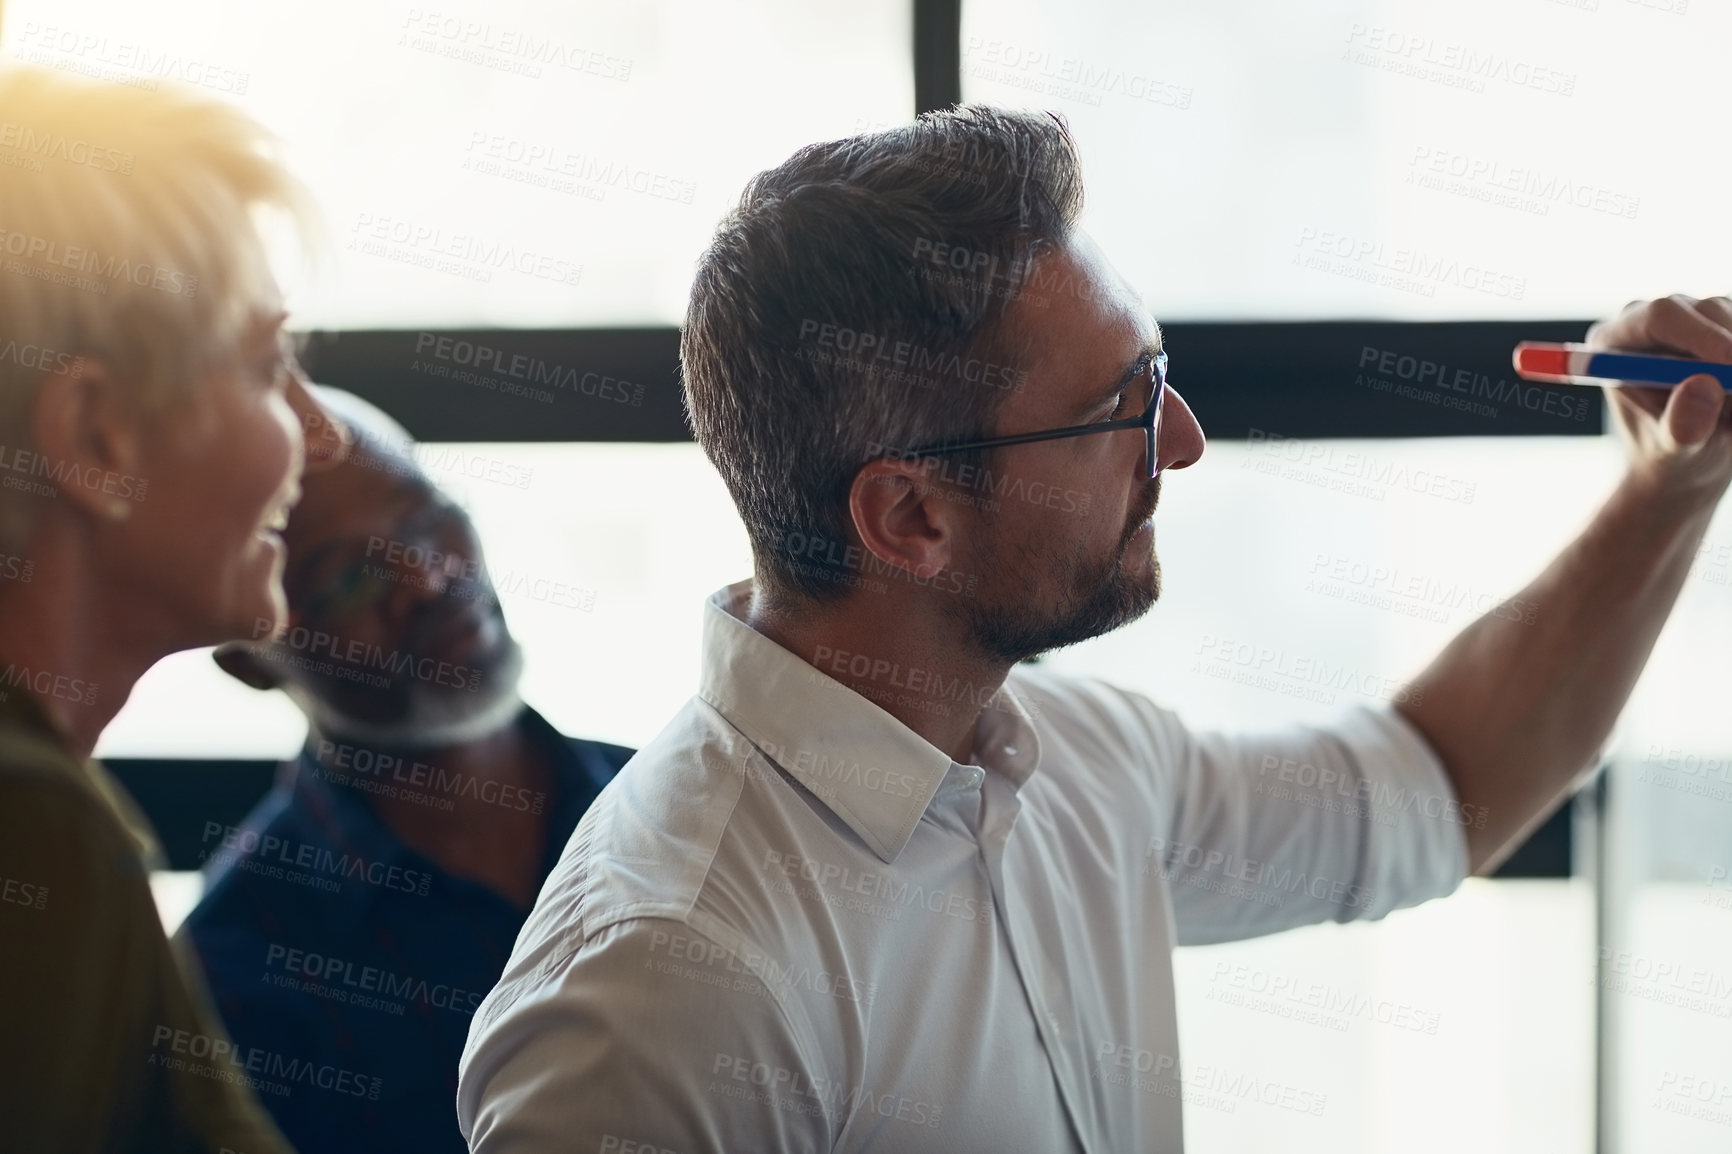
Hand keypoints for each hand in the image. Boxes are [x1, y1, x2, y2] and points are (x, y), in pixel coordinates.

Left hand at [1585, 294, 1731, 502]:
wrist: (1687, 463)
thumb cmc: (1668, 456)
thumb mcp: (1673, 450)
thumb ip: (1681, 424)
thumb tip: (1703, 385)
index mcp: (1614, 344)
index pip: (1658, 317)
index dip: (1700, 335)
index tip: (1730, 367)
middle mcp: (1648, 320)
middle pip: (1705, 310)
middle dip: (1731, 352)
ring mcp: (1689, 316)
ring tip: (1728, 414)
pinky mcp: (1722, 323)